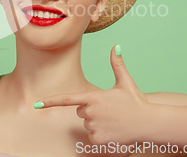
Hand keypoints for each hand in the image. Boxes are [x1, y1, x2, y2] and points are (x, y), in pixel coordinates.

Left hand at [35, 45, 154, 144]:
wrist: (149, 124)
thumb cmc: (137, 102)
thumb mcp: (126, 82)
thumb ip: (117, 65)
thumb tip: (116, 46)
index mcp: (94, 97)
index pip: (67, 99)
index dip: (50, 101)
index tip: (36, 104)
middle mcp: (91, 112)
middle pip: (80, 111)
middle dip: (90, 110)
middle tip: (109, 109)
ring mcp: (94, 127)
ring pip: (87, 124)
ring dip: (97, 122)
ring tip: (114, 120)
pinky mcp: (98, 140)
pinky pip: (92, 137)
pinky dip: (101, 135)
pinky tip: (113, 131)